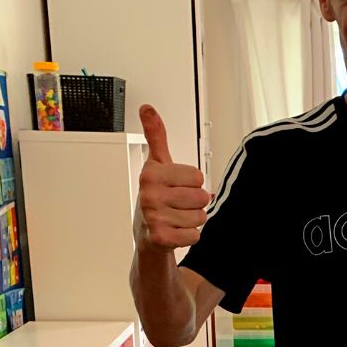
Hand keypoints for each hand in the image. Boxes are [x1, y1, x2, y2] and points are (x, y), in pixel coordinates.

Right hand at [136, 105, 210, 250]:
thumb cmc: (156, 196)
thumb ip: (156, 136)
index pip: (197, 176)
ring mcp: (154, 217)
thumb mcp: (157, 164)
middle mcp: (150, 195)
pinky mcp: (161, 238)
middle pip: (201, 197)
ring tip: (177, 217)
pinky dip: (190, 236)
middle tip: (178, 204)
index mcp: (152, 174)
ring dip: (193, 219)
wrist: (145, 231)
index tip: (177, 186)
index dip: (192, 183)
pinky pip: (195, 235)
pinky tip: (176, 231)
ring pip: (200, 216)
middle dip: (195, 202)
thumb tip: (147, 109)